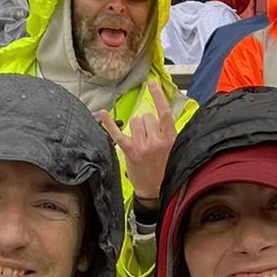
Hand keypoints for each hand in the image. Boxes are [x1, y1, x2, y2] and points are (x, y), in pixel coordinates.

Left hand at [98, 79, 177, 202]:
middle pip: (146, 117)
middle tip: (148, 138)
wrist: (156, 192)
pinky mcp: (130, 151)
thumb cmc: (165, 170)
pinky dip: (108, 123)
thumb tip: (158, 116)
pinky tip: (102, 113)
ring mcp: (143, 146)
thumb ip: (168, 134)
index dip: (158, 96)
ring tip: (140, 141)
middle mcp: (157, 140)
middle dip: (146, 123)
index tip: (152, 84)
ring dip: (136, 128)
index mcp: (171, 139)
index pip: (165, 112)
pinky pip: (117, 133)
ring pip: (135, 121)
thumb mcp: (175, 150)